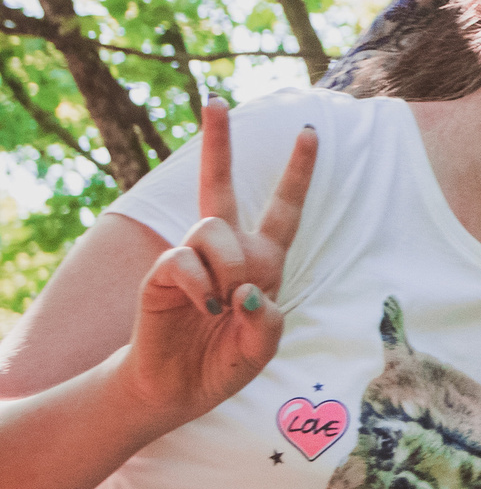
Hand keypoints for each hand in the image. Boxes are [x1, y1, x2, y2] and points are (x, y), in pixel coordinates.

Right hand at [117, 101, 315, 427]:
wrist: (178, 388)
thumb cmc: (224, 361)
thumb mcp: (263, 346)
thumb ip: (269, 322)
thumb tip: (248, 291)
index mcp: (262, 261)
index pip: (284, 210)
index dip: (297, 172)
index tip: (309, 133)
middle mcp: (227, 251)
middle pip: (219, 186)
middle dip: (217, 142)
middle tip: (214, 101)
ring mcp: (192, 259)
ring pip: (213, 228)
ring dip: (228, 265)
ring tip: (225, 301)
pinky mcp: (163, 273)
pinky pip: (185, 260)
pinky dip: (203, 284)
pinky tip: (207, 306)